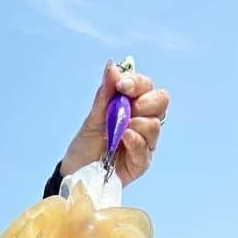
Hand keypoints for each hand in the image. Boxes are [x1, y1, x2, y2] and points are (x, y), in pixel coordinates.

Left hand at [59, 61, 169, 185]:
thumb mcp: (93, 117)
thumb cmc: (85, 144)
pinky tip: (123, 139)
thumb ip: (105, 94)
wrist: (76, 171)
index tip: (121, 86)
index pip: (147, 86)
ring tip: (118, 131)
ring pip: (155, 124)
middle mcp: (143, 121)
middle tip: (124, 111)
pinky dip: (135, 140)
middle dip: (142, 102)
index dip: (137, 83)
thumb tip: (112, 66)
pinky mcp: (142, 162)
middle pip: (161, 101)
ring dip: (135, 123)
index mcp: (133, 105)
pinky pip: (146, 148)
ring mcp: (145, 142)